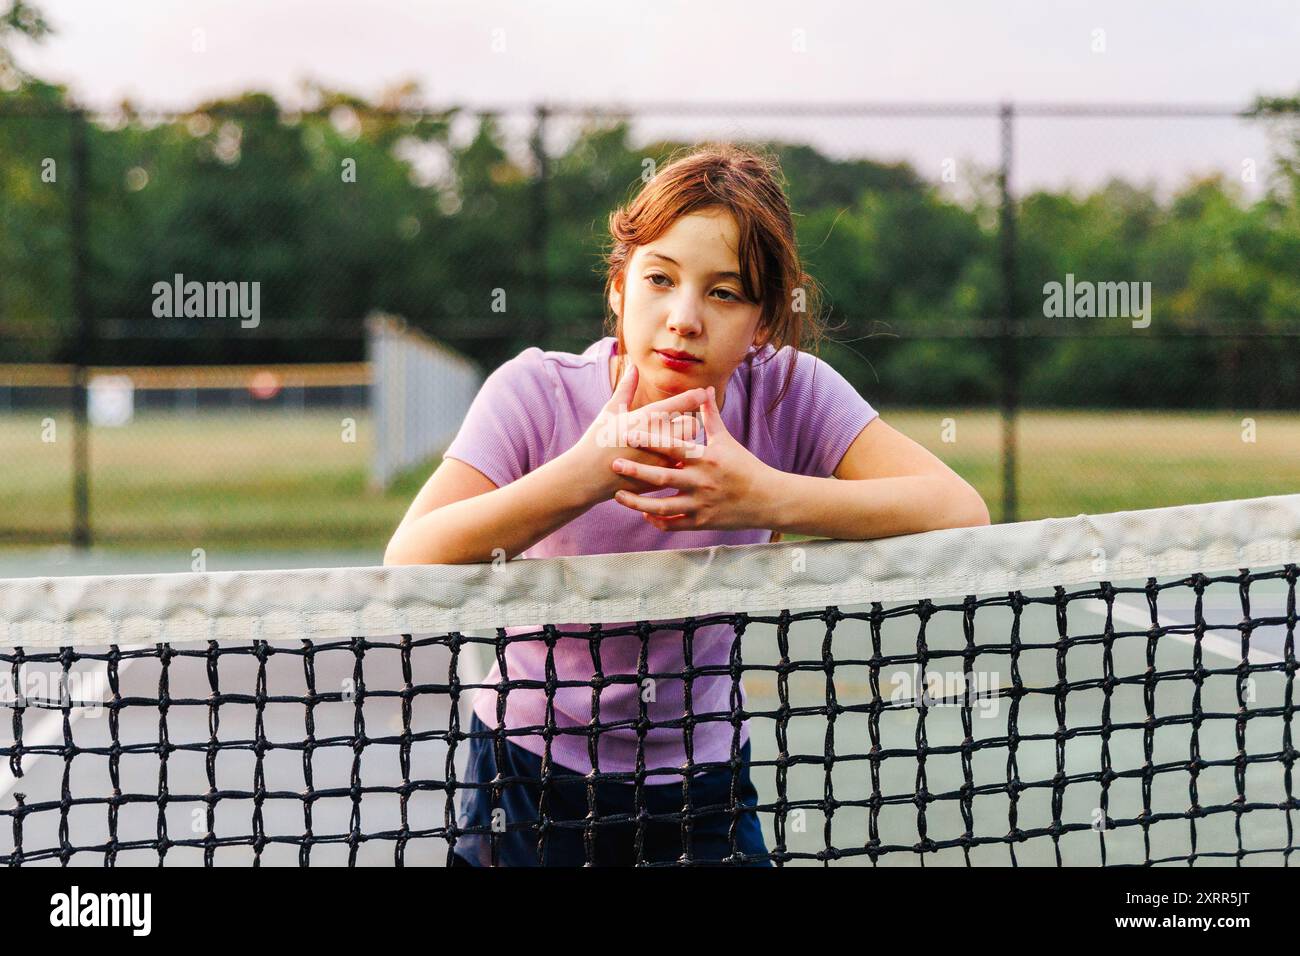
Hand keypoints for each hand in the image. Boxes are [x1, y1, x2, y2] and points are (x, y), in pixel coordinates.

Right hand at [561, 361, 706, 506]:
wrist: (586, 477)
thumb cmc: (596, 440)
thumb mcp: (610, 412)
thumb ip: (626, 388)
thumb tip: (633, 366)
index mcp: (645, 418)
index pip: (680, 403)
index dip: (696, 396)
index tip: (705, 392)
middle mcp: (656, 438)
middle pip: (691, 426)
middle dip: (688, 424)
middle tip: (679, 425)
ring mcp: (659, 461)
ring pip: (689, 448)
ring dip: (685, 445)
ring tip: (672, 444)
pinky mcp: (659, 479)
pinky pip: (680, 468)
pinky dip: (677, 464)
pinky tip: (668, 462)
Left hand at [609, 385, 776, 531]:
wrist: (766, 499)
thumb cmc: (743, 466)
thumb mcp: (725, 440)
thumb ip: (709, 415)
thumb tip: (704, 388)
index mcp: (706, 459)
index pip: (673, 447)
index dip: (651, 440)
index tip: (629, 432)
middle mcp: (701, 482)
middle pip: (663, 477)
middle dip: (636, 470)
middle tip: (613, 463)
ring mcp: (700, 505)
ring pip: (663, 506)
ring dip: (638, 503)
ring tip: (617, 496)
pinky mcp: (702, 522)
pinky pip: (674, 524)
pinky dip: (657, 520)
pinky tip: (644, 513)